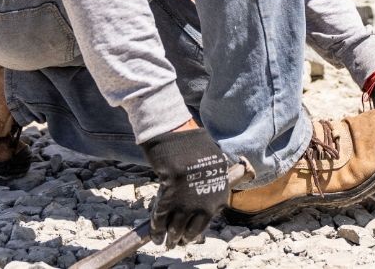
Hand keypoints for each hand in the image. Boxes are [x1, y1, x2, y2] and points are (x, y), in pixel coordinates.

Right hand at [140, 127, 229, 246]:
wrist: (178, 133)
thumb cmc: (195, 145)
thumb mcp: (214, 165)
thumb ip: (211, 184)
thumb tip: (205, 200)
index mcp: (220, 195)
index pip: (207, 221)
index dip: (195, 229)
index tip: (189, 234)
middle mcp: (206, 201)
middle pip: (193, 228)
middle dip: (183, 237)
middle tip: (177, 241)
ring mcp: (188, 200)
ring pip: (177, 227)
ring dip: (170, 236)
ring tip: (165, 240)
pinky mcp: (170, 195)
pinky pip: (161, 218)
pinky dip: (156, 228)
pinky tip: (154, 234)